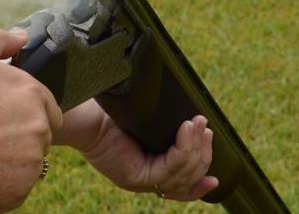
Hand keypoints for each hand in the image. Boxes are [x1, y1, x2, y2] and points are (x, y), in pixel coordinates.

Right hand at [0, 27, 62, 211]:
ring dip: (7, 161)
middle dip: (15, 136)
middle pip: (38, 135)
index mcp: (31, 90)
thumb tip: (22, 37)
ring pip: (27, 162)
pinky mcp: (18, 191)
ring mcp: (31, 160)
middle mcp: (39, 124)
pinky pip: (15, 189)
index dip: (19, 111)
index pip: (44, 106)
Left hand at [56, 101, 217, 200]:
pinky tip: (187, 130)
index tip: (215, 166)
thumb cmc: (107, 113)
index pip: (181, 185)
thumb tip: (189, 116)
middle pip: (187, 178)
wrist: (83, 116)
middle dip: (202, 152)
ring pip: (182, 173)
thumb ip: (163, 128)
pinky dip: (183, 148)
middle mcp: (145, 180)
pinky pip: (169, 167)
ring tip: (199, 123)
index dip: (201, 177)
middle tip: (205, 127)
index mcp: (147, 169)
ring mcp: (140, 181)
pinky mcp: (136, 177)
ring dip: (195, 147)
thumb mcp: (143, 123)